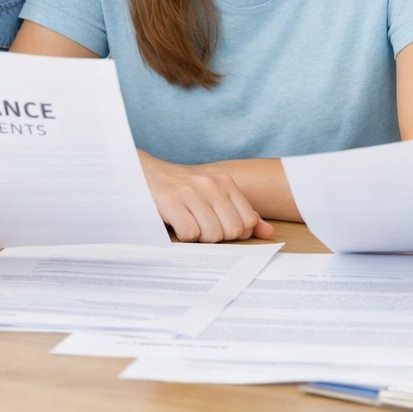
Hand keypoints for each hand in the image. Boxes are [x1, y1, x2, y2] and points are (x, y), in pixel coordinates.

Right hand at [139, 152, 274, 242]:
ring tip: (187, 223)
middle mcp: (211, 184)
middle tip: (200, 226)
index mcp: (225, 182)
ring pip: (212, 235)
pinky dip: (183, 237)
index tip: (217, 226)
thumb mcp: (214, 196)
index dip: (234, 232)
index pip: (247, 221)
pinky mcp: (170, 202)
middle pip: (232, 231)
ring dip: (198, 238)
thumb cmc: (182, 190)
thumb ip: (243, 214)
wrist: (143, 173)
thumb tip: (270, 234)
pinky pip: (190, 234)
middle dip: (217, 237)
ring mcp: (191, 192)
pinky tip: (175, 224)